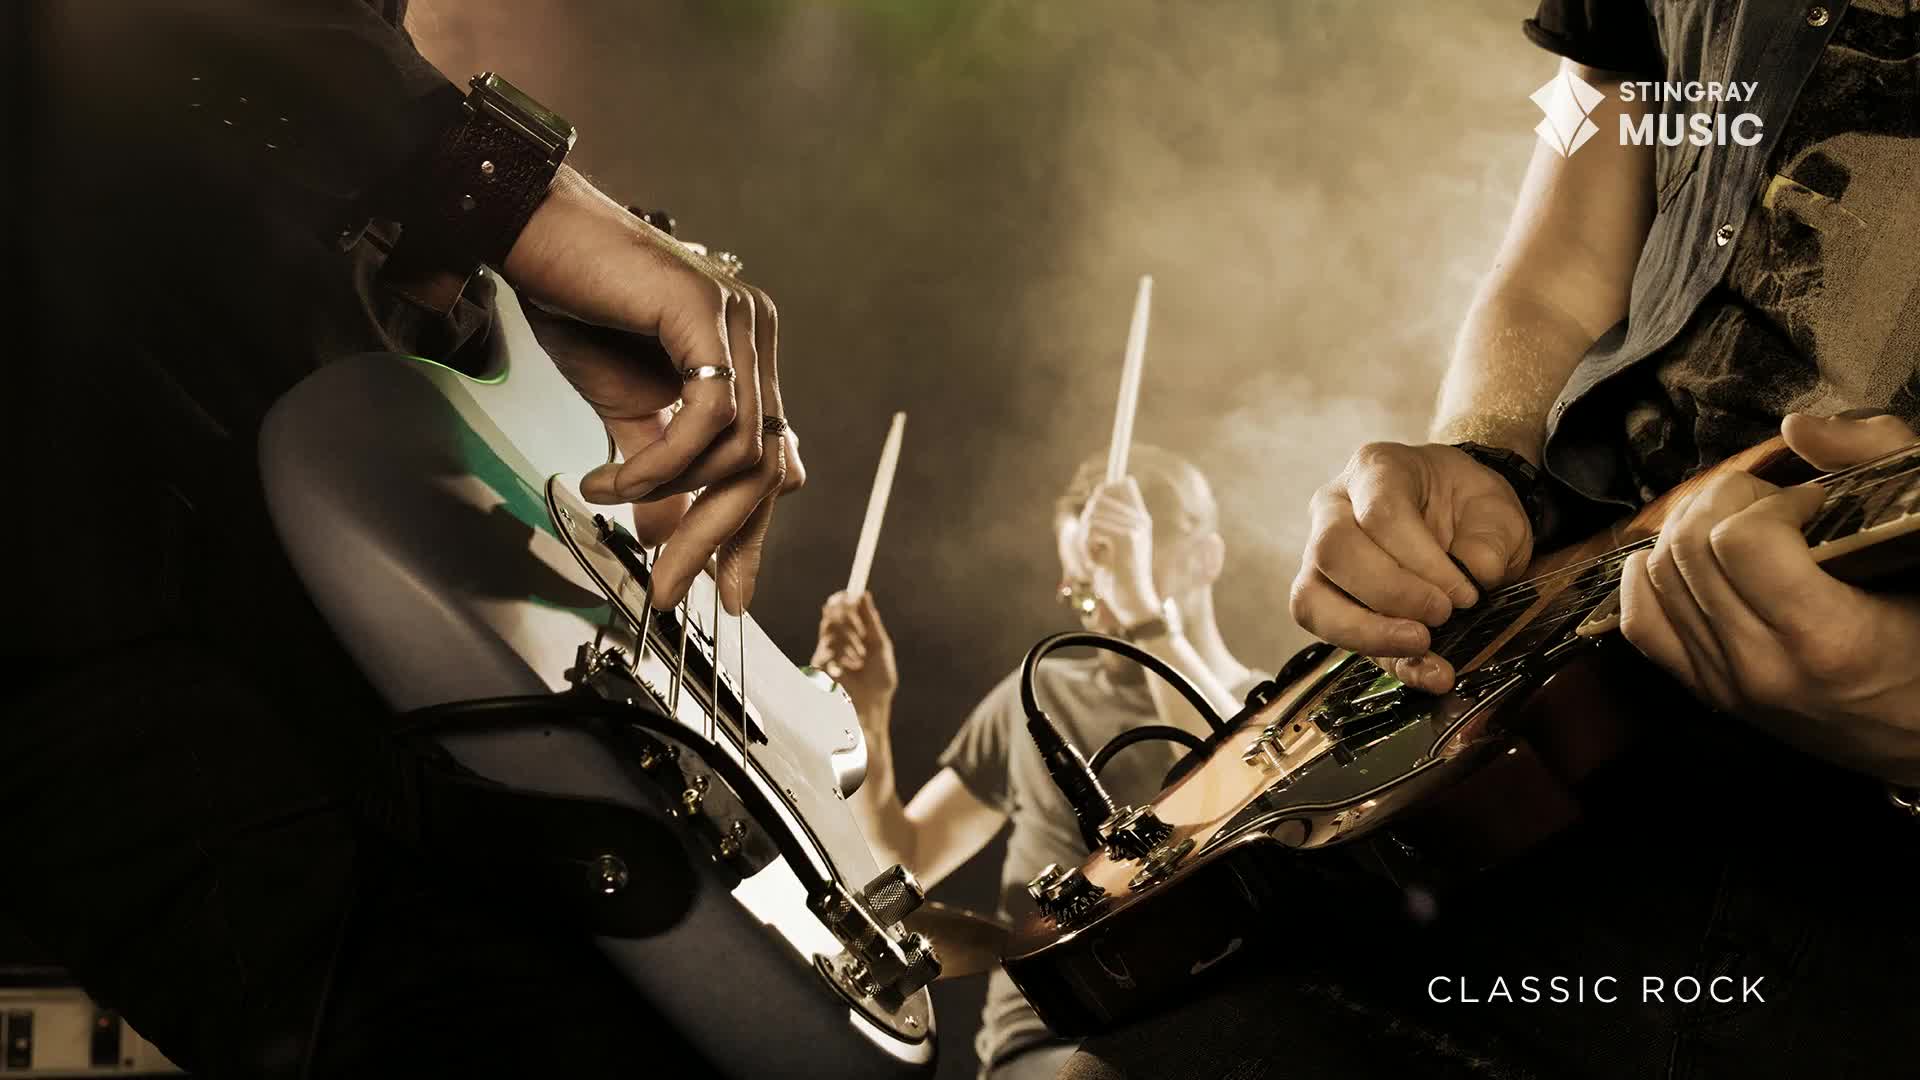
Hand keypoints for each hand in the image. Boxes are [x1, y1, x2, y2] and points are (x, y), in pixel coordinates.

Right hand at [502, 169, 805, 613]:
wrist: (528, 236)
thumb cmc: (574, 304)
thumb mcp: (625, 409)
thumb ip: (658, 468)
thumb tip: (666, 537)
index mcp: (747, 357)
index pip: (771, 460)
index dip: (750, 530)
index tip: (725, 589)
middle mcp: (756, 335)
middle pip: (767, 465)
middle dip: (721, 538)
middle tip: (675, 588)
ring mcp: (740, 319)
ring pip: (741, 450)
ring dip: (674, 497)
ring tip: (612, 498)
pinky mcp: (708, 310)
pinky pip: (710, 418)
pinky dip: (663, 465)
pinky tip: (616, 478)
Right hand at [811, 591, 898, 715]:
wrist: (871, 708)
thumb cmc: (878, 683)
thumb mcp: (879, 647)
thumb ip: (871, 622)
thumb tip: (863, 595)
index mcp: (852, 640)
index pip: (842, 614)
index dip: (843, 601)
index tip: (849, 592)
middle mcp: (837, 646)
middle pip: (832, 617)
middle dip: (843, 612)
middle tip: (850, 606)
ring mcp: (826, 655)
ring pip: (831, 629)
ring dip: (848, 636)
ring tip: (860, 655)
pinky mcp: (819, 666)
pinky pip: (829, 646)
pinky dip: (843, 652)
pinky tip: (851, 666)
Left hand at [1079, 478, 1161, 626]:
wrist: (1133, 603)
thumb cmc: (1118, 579)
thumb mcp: (1110, 547)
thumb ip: (1106, 522)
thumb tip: (1098, 492)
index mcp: (1140, 518)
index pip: (1124, 484)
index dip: (1105, 490)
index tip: (1095, 508)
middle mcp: (1141, 519)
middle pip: (1101, 498)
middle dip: (1086, 521)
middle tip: (1089, 545)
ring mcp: (1136, 526)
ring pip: (1093, 515)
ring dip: (1084, 538)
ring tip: (1092, 557)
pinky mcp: (1127, 537)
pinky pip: (1093, 529)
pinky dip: (1087, 548)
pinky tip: (1096, 563)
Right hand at [1289, 442, 1533, 691]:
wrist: (1458, 517)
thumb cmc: (1467, 506)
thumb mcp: (1496, 509)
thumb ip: (1491, 538)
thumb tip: (1476, 572)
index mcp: (1374, 470)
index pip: (1378, 512)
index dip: (1421, 559)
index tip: (1465, 591)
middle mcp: (1333, 509)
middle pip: (1332, 551)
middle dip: (1390, 593)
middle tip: (1442, 615)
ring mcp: (1319, 557)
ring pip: (1311, 599)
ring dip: (1368, 632)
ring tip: (1423, 646)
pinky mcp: (1326, 601)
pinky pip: (1330, 636)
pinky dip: (1382, 659)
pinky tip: (1429, 672)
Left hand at [1620, 413, 1919, 783]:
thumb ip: (1882, 465)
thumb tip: (1796, 428)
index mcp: (1825, 638)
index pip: (1741, 540)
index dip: (1774, 501)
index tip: (1815, 505)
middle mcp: (1761, 666)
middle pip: (1688, 548)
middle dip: (1728, 502)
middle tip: (1777, 506)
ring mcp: (1725, 685)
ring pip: (1657, 576)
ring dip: (1692, 530)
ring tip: (1746, 528)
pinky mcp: (1706, 693)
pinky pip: (1640, 622)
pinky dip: (1649, 576)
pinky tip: (1685, 556)